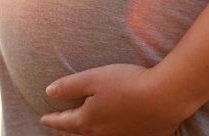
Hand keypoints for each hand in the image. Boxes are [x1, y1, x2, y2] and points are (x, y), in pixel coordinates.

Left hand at [39, 64, 187, 135]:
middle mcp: (101, 135)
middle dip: (67, 132)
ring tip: (82, 132)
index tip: (44, 119)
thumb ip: (69, 86)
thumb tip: (49, 92)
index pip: (64, 122)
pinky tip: (113, 131)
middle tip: (59, 130)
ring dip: (86, 135)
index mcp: (87, 121)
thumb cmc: (127, 84)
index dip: (52, 119)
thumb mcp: (93, 78)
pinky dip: (109, 135)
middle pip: (78, 135)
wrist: (164, 97)